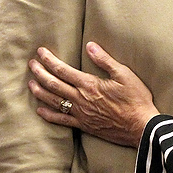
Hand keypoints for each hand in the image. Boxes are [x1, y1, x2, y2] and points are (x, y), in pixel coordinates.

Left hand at [28, 42, 159, 147]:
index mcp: (89, 84)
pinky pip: (61, 120)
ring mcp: (81, 114)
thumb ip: (105, 60)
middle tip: (31, 64)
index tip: (40, 52)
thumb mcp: (124, 74)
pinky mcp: (84, 126)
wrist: (141, 127)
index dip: (49, 60)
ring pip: (53, 101)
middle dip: (40, 73)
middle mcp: (81, 99)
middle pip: (53, 84)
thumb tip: (90, 45)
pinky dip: (48, 115)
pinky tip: (40, 110)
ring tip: (30, 83)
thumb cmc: (136, 99)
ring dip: (40, 91)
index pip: (62, 70)